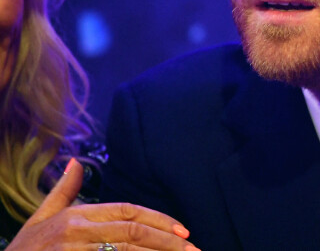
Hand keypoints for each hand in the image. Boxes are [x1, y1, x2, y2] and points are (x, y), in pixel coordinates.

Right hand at [7, 158, 199, 250]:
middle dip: (168, 241)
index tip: (184, 229)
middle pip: (134, 233)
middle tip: (194, 249)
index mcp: (77, 216)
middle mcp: (79, 232)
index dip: (159, 219)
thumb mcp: (40, 218)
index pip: (128, 212)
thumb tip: (77, 162)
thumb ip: (63, 190)